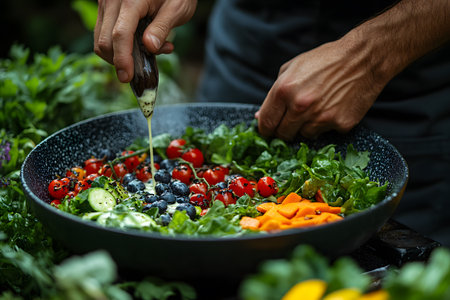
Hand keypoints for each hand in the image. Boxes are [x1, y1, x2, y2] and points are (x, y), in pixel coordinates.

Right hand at [94, 0, 196, 82]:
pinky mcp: (106, 7)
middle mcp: (112, 0)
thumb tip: (149, 47)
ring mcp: (106, 3)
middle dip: (120, 61)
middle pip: (105, 41)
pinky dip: (118, 45)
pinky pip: (104, 33)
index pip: (120, 35)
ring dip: (119, 54)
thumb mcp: (177, 9)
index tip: (127, 77)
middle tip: (144, 66)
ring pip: (101, 39)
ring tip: (149, 50)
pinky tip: (141, 43)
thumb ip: (162, 28)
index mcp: (131, 0)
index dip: (123, 59)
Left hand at [255, 38, 383, 139]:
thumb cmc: (325, 60)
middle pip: (283, 134)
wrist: (363, 58)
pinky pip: (325, 133)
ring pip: (304, 135)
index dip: (265, 129)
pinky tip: (333, 106)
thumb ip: (273, 93)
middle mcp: (300, 107)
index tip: (269, 129)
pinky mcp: (340, 124)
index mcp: (284, 90)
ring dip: (306, 126)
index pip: (266, 123)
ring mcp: (320, 117)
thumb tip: (259, 116)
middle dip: (284, 129)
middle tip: (293, 120)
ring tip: (317, 107)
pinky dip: (326, 124)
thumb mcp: (292, 68)